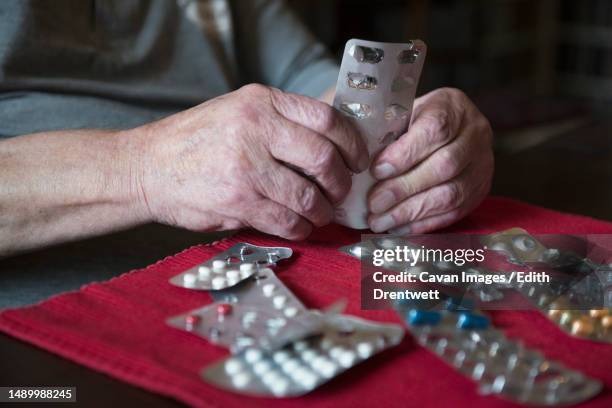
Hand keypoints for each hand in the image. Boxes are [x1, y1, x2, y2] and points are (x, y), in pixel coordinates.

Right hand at [133, 84, 367, 239]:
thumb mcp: (238, 111)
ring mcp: (246, 167)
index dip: (352, 143)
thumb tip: (333, 147)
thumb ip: (281, 121)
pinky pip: (287, 220)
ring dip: (321, 211)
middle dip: (341, 183)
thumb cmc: (196, 140)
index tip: (357, 160)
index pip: (326, 118)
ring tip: (319, 213)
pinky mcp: (238, 201)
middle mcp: (256, 129)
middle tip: (340, 192)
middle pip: (324, 159)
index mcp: (261, 102)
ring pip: (308, 196)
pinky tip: (299, 225)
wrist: (147, 166)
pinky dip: (301, 227)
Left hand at [367, 88, 492, 233]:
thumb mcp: (402, 114)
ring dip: (410, 212)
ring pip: (451, 195)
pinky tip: (397, 227)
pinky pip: (453, 213)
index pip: (435, 130)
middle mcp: (476, 134)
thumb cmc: (414, 121)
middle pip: (445, 166)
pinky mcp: (480, 192)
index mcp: (453, 107)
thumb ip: (386, 133)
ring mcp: (482, 166)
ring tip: (379, 220)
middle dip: (404, 188)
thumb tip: (360, 166)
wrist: (449, 129)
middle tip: (374, 203)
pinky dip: (422, 223)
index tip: (376, 170)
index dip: (405, 154)